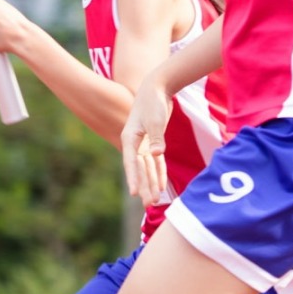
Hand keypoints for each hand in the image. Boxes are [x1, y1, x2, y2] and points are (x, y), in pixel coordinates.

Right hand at [121, 76, 172, 202]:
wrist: (156, 88)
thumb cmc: (153, 102)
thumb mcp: (155, 120)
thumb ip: (156, 138)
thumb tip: (157, 155)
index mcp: (129, 138)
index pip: (131, 162)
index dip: (133, 178)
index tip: (134, 193)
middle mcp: (134, 144)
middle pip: (139, 170)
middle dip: (144, 187)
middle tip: (149, 204)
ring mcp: (144, 144)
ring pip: (148, 169)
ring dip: (151, 184)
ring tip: (154, 201)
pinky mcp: (153, 143)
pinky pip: (156, 162)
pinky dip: (160, 173)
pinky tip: (162, 186)